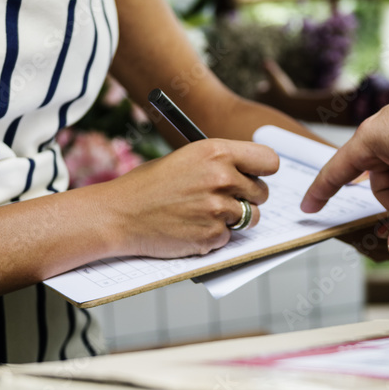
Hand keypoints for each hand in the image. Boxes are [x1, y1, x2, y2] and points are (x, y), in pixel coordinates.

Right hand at [99, 138, 279, 258]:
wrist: (118, 214)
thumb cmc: (148, 185)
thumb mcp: (187, 158)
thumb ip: (220, 162)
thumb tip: (249, 172)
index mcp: (216, 152)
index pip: (269, 160)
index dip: (263, 170)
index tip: (255, 176)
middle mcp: (221, 178)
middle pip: (262, 192)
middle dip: (247, 197)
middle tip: (222, 198)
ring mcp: (217, 209)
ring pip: (249, 217)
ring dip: (233, 219)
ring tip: (203, 212)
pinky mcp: (211, 235)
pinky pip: (228, 237)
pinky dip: (213, 236)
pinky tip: (189, 227)